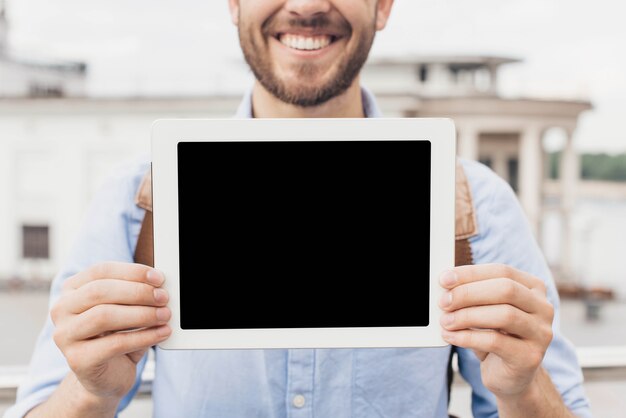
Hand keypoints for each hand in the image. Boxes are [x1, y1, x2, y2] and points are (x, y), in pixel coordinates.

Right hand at [51, 262, 170, 401]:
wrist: (106, 376)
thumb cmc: (117, 336)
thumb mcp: (126, 309)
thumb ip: (136, 294)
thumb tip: (160, 285)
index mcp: (72, 290)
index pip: (101, 271)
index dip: (132, 272)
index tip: (158, 278)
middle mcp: (62, 310)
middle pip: (100, 291)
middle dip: (137, 292)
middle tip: (163, 297)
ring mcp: (65, 335)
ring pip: (104, 316)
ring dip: (142, 314)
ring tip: (164, 315)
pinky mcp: (77, 359)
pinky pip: (115, 343)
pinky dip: (144, 337)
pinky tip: (162, 333)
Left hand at [438, 264, 554, 398]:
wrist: (511, 375)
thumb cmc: (495, 335)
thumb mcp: (485, 309)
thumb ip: (473, 294)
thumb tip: (446, 282)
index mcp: (533, 288)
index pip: (502, 271)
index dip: (471, 273)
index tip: (444, 279)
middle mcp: (543, 308)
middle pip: (506, 290)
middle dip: (469, 293)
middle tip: (443, 302)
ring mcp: (541, 333)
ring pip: (504, 315)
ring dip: (467, 316)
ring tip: (445, 321)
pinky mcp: (530, 357)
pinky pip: (496, 342)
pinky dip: (467, 337)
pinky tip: (451, 336)